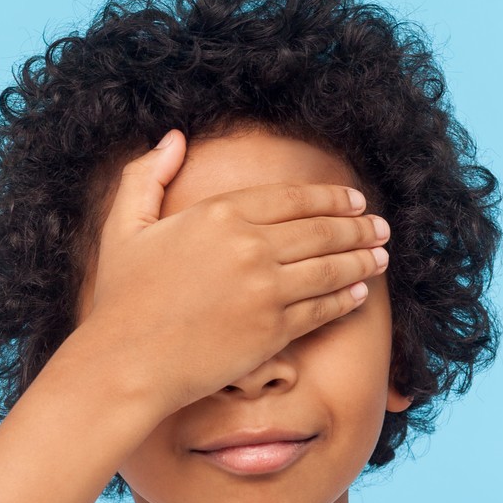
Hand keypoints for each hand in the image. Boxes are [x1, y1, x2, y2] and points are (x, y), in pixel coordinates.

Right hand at [68, 128, 390, 418]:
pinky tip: (360, 292)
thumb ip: (145, 176)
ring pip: (330, 268)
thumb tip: (174, 139)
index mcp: (218, 214)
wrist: (127, 363)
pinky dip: (346, 298)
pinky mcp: (273, 331)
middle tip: (380, 227)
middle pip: (320, 230)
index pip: (292, 198)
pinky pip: (322, 308)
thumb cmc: (121, 299)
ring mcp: (265, 290)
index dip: (330, 197)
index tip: (353, 200)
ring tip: (381, 256)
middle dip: (358, 227)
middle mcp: (248, 246)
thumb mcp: (123, 226)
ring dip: (362, 260)